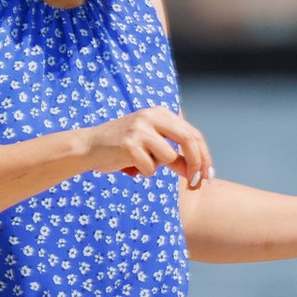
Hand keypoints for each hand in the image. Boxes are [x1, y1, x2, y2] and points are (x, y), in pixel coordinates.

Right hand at [79, 105, 212, 190]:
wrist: (89, 146)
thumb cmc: (122, 148)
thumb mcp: (151, 145)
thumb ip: (173, 154)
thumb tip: (197, 171)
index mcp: (160, 113)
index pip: (193, 134)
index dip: (204, 156)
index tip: (208, 175)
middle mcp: (151, 116)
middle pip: (189, 140)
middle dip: (197, 164)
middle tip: (196, 183)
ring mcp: (140, 129)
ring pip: (168, 157)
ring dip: (157, 167)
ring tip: (139, 162)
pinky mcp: (129, 145)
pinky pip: (150, 168)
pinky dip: (143, 172)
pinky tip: (128, 165)